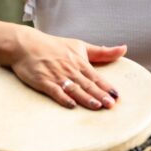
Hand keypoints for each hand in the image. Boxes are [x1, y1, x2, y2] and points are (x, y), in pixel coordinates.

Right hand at [11, 29, 126, 109]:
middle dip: (99, 95)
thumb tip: (124, 49)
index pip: (96, 76)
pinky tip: (71, 105)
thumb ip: (102, 51)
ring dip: (85, 97)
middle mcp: (70, 69)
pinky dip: (63, 98)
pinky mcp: (43, 81)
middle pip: (87, 84)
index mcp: (80, 62)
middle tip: (111, 105)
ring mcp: (56, 75)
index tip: (117, 96)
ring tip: (96, 106)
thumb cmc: (54, 46)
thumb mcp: (80, 45)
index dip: (107, 86)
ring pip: (73, 88)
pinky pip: (54, 91)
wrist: (26, 45)